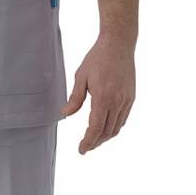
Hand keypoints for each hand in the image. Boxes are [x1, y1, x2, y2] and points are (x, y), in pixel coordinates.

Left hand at [60, 32, 135, 153]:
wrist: (118, 45)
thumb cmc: (97, 58)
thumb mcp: (81, 76)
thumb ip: (75, 98)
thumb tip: (65, 115)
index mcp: (103, 97)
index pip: (95, 128)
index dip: (88, 142)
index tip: (81, 149)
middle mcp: (117, 102)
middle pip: (107, 132)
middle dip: (95, 142)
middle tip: (85, 146)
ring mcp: (126, 101)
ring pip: (116, 128)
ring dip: (105, 137)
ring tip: (94, 139)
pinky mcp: (131, 98)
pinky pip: (123, 119)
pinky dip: (114, 127)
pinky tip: (106, 126)